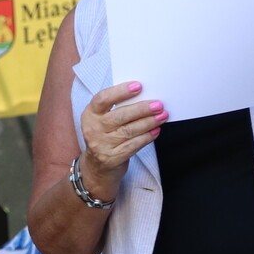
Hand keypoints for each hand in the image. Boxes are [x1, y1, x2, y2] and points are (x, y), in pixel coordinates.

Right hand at [76, 81, 165, 200]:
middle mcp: (93, 129)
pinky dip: (146, 137)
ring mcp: (102, 145)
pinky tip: (156, 131)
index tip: (138, 86)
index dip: (120, 92)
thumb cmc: (105, 136)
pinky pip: (133, 145)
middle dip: (142, 109)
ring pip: (129, 131)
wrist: (97, 167)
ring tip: (162, 116)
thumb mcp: (103, 120)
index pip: (103, 99)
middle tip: (158, 105)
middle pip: (120, 116)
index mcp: (90, 114)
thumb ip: (117, 108)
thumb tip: (144, 96)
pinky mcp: (112, 158)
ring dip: (148, 122)